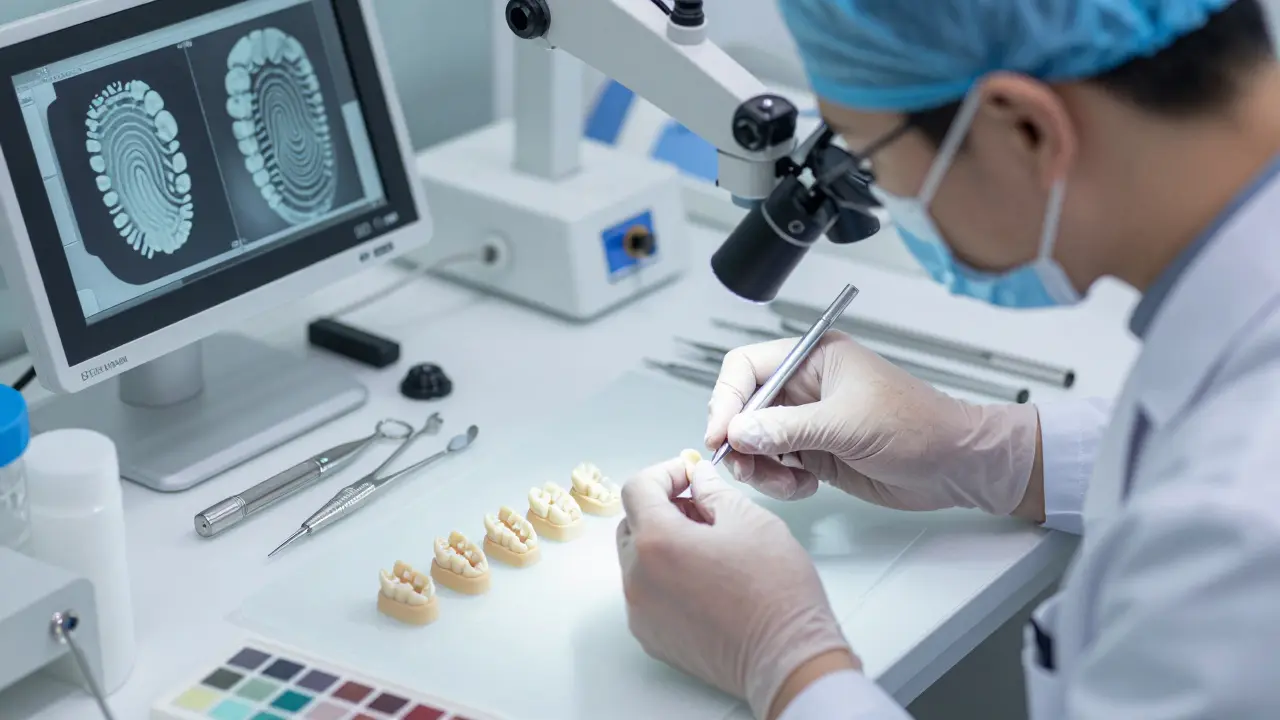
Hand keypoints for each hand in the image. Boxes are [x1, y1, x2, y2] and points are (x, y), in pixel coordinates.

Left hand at [617, 456, 854, 718]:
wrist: (787, 658)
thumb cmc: (775, 590)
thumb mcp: (750, 520)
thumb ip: (713, 492)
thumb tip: (697, 478)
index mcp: (657, 542)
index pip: (637, 489)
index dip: (664, 473)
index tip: (688, 475)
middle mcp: (637, 578)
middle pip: (633, 524)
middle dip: (662, 508)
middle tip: (703, 509)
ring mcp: (640, 612)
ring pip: (638, 561)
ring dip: (663, 544)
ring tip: (709, 548)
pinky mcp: (651, 638)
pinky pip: (646, 594)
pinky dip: (665, 578)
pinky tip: (704, 581)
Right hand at [705, 332, 1038, 514]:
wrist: (956, 465)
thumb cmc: (918, 425)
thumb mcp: (848, 423)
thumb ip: (789, 428)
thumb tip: (739, 432)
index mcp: (812, 359)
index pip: (746, 367)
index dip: (726, 399)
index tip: (722, 434)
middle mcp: (804, 388)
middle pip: (743, 409)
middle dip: (741, 441)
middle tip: (749, 468)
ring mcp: (808, 423)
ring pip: (755, 443)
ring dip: (759, 468)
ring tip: (786, 482)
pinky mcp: (816, 454)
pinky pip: (775, 467)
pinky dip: (779, 482)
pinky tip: (805, 486)